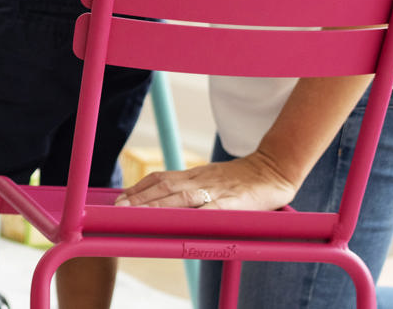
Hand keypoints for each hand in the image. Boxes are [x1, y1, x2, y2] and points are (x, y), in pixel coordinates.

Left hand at [114, 155, 298, 210]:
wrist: (273, 170)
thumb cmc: (238, 180)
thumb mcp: (208, 179)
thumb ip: (188, 188)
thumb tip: (159, 202)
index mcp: (193, 175)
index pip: (160, 179)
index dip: (139, 188)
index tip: (119, 198)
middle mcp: (200, 181)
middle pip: (165, 188)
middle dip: (140, 199)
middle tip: (119, 208)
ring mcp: (217, 191)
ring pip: (182, 198)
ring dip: (158, 206)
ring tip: (138, 215)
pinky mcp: (234, 202)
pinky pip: (214, 209)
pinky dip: (196, 215)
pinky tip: (181, 222)